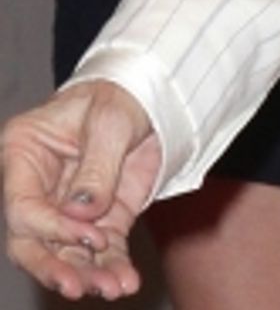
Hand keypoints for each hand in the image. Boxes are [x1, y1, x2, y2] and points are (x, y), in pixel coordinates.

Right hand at [3, 83, 158, 299]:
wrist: (151, 98)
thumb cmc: (119, 96)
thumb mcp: (110, 121)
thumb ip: (96, 167)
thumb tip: (80, 214)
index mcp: (24, 154)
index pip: (22, 208)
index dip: (51, 229)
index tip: (89, 236)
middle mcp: (39, 188)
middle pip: (31, 243)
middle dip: (54, 268)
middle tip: (78, 287)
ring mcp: (68, 210)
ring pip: (65, 255)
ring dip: (87, 276)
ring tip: (112, 287)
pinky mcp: (100, 221)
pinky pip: (101, 253)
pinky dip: (113, 268)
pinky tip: (126, 282)